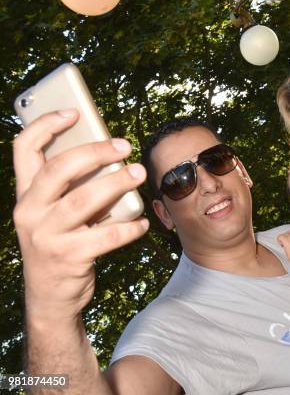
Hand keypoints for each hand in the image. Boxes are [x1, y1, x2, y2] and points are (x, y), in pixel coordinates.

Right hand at [13, 109, 148, 323]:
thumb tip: (109, 157)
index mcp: (26, 195)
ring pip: (84, 200)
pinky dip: (129, 228)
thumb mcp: (54, 214)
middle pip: (59, 169)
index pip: (24, 150)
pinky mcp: (67, 257)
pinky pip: (105, 236)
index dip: (46, 125)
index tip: (74, 112)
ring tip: (140, 175)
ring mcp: (45, 235)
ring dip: (117, 184)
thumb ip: (71, 189)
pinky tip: (142, 223)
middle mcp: (29, 211)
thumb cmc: (60, 245)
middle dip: (95, 152)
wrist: (50, 298)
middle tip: (126, 146)